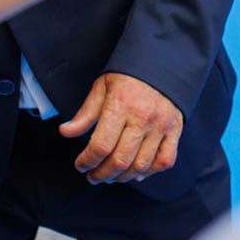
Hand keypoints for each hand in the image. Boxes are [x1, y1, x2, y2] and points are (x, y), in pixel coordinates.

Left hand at [59, 73, 182, 183]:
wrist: (160, 63)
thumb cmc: (127, 76)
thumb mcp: (101, 88)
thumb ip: (85, 113)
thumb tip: (65, 132)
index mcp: (120, 105)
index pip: (101, 145)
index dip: (87, 161)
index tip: (80, 165)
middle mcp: (142, 118)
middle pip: (120, 160)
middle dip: (102, 174)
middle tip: (93, 176)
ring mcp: (161, 126)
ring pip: (141, 165)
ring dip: (123, 177)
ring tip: (111, 176)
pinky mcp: (175, 130)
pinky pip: (165, 161)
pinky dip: (150, 172)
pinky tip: (137, 172)